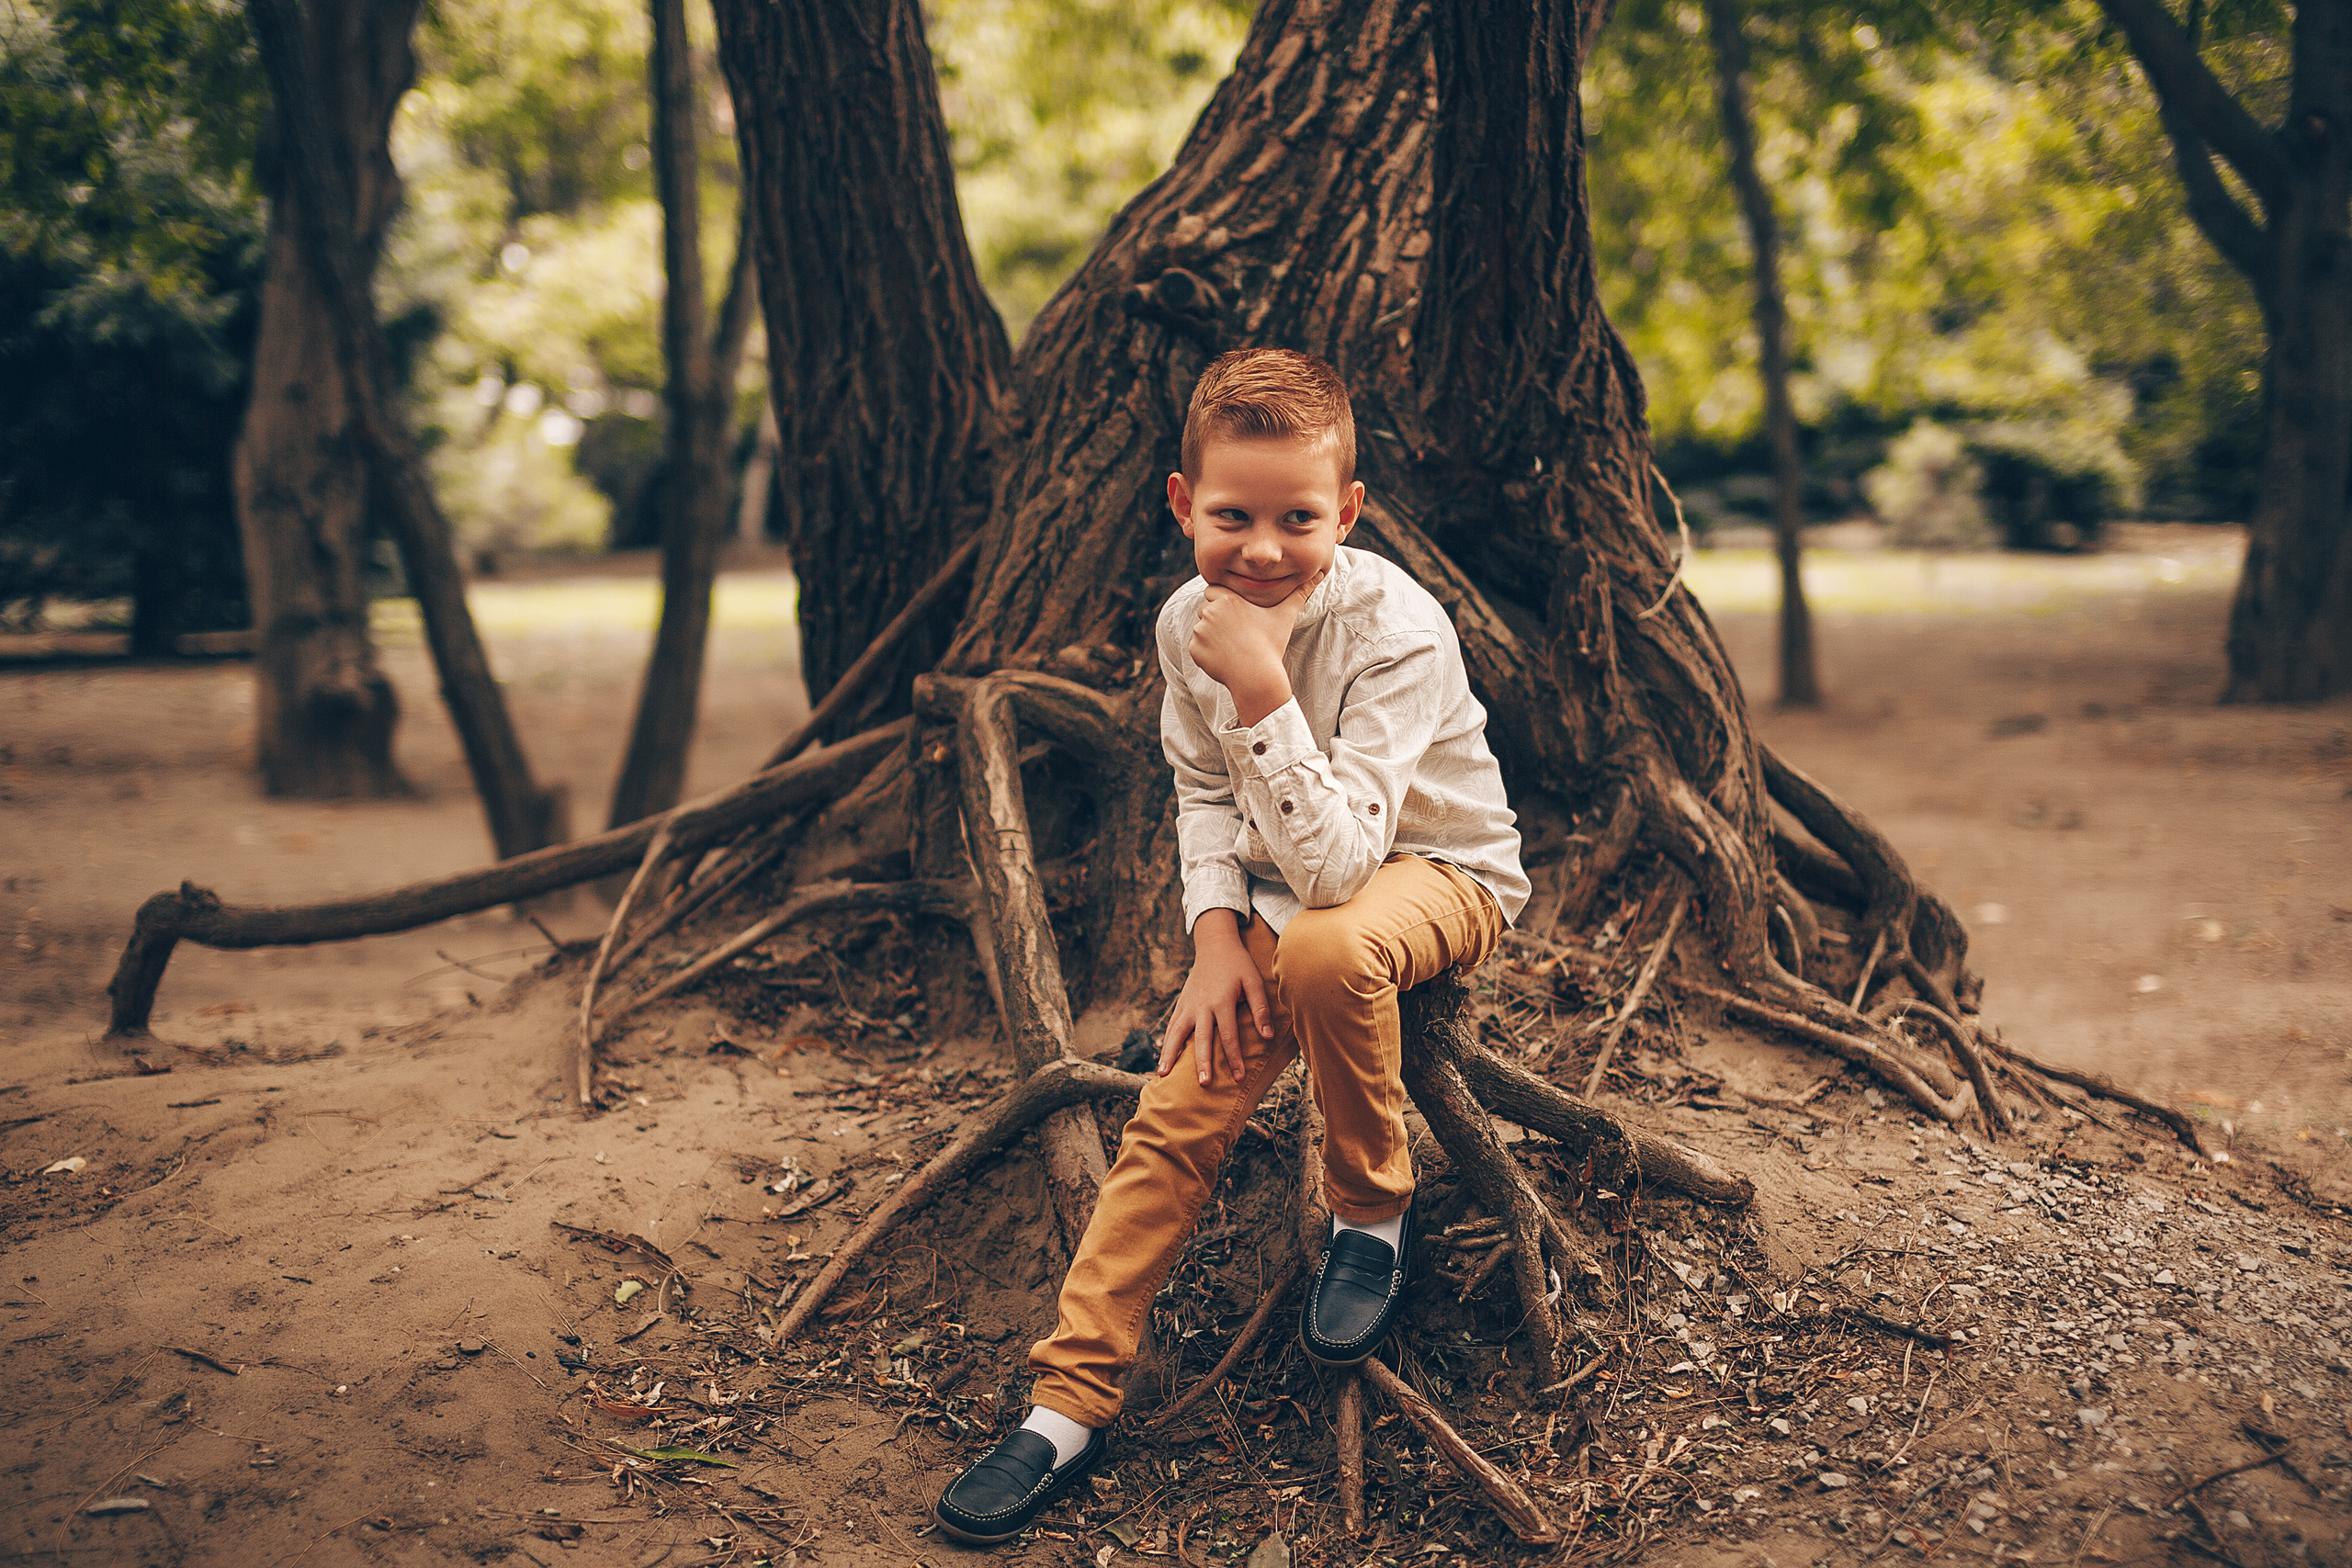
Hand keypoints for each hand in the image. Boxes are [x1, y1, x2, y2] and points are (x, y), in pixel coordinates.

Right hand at [1160, 909, 1271, 1086]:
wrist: (1215, 945)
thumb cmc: (1238, 964)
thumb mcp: (1254, 981)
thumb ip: (1260, 1008)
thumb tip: (1268, 1037)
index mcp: (1221, 1001)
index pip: (1228, 1036)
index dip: (1234, 1058)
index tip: (1238, 1077)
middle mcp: (1202, 1005)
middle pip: (1201, 1039)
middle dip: (1202, 1063)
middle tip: (1204, 1084)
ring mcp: (1188, 1005)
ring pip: (1177, 1034)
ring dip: (1170, 1054)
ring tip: (1163, 1074)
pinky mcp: (1181, 1004)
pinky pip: (1171, 1026)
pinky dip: (1165, 1042)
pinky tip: (1161, 1058)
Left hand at [1189, 579, 1318, 725]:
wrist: (1258, 677)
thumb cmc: (1272, 644)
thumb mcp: (1285, 616)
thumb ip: (1300, 593)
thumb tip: (1322, 574)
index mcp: (1228, 599)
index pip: (1213, 591)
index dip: (1224, 603)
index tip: (1238, 618)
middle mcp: (1210, 611)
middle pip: (1205, 609)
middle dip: (1217, 620)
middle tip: (1237, 635)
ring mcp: (1200, 631)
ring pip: (1200, 628)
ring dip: (1211, 636)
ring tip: (1233, 647)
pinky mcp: (1194, 649)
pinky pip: (1196, 646)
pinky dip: (1206, 653)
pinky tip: (1224, 659)